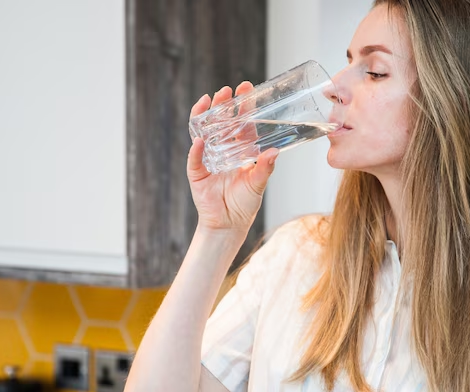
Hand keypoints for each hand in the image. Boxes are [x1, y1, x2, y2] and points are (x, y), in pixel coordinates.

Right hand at [187, 82, 279, 231]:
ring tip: (209, 101)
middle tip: (227, 91)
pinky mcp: (196, 172)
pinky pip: (194, 158)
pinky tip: (199, 141)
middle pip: (220, 121)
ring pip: (204, 132)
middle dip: (223, 105)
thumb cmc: (245, 203)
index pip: (241, 122)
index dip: (243, 106)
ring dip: (205, 116)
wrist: (229, 224)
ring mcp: (208, 158)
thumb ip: (265, 168)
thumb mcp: (258, 183)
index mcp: (240, 149)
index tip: (246, 88)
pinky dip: (196, 150)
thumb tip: (275, 151)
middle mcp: (223, 149)